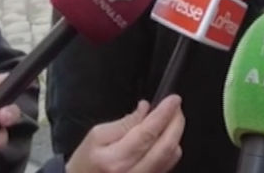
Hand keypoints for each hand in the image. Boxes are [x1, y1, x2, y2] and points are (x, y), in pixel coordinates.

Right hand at [66, 95, 184, 172]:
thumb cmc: (87, 160)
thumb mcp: (97, 135)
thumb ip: (124, 123)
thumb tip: (146, 108)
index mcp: (116, 160)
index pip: (148, 134)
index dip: (164, 114)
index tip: (174, 99)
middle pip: (166, 146)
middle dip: (176, 123)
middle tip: (176, 106)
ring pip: (172, 156)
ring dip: (175, 134)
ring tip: (171, 118)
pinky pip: (169, 164)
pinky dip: (171, 146)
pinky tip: (165, 135)